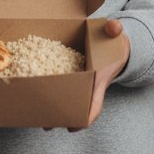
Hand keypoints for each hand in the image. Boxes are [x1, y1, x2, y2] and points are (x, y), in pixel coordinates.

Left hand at [44, 18, 128, 133]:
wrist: (115, 46)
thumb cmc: (114, 41)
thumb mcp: (115, 34)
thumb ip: (114, 29)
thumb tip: (114, 26)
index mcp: (100, 80)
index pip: (96, 103)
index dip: (87, 116)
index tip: (74, 127)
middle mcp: (90, 87)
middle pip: (77, 109)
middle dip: (63, 118)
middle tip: (46, 126)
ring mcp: (81, 85)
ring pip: (69, 102)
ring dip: (55, 110)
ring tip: (38, 118)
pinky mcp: (73, 79)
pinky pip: (63, 89)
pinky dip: (53, 93)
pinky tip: (38, 94)